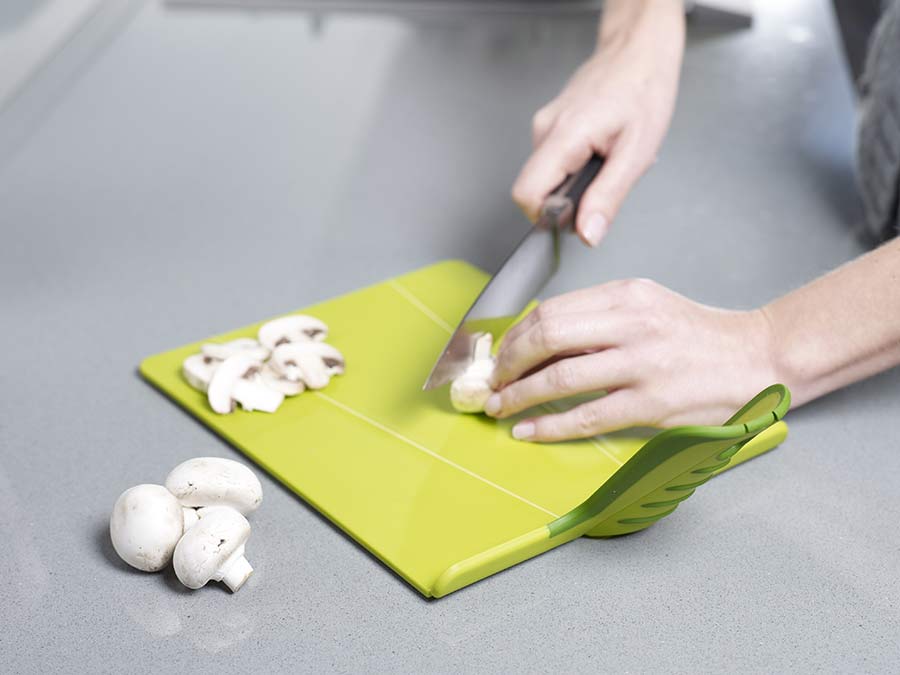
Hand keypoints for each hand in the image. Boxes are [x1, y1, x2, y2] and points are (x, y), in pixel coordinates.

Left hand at [484, 279, 777, 441]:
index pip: (552, 310)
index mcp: (626, 295)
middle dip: (508, 362)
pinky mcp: (652, 404)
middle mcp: (631, 323)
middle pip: (546, 336)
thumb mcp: (647, 307)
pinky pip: (586, 416)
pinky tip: (528, 430)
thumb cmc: (697, 336)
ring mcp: (642, 364)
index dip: (515, 336)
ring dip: (518, 395)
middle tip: (493, 381)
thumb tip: (540, 342)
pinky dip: (549, 426)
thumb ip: (598, 318)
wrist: (756, 357)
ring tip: (499, 407)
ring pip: (560, 378)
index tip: (500, 355)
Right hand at [512, 1, 683, 246]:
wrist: (639, 51)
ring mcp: (544, 126)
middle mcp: (544, 130)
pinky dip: (575, 167)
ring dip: (574, 183)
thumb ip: (608, 197)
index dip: (547, 215)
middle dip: (566, 201)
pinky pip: (553, 162)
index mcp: (564, 136)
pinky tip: (600, 150)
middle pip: (534, 189)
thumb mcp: (636, 154)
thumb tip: (587, 234)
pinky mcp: (550, 125)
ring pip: (545, 177)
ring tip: (606, 161)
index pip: (526, 194)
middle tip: (603, 183)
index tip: (575, 215)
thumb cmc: (643, 92)